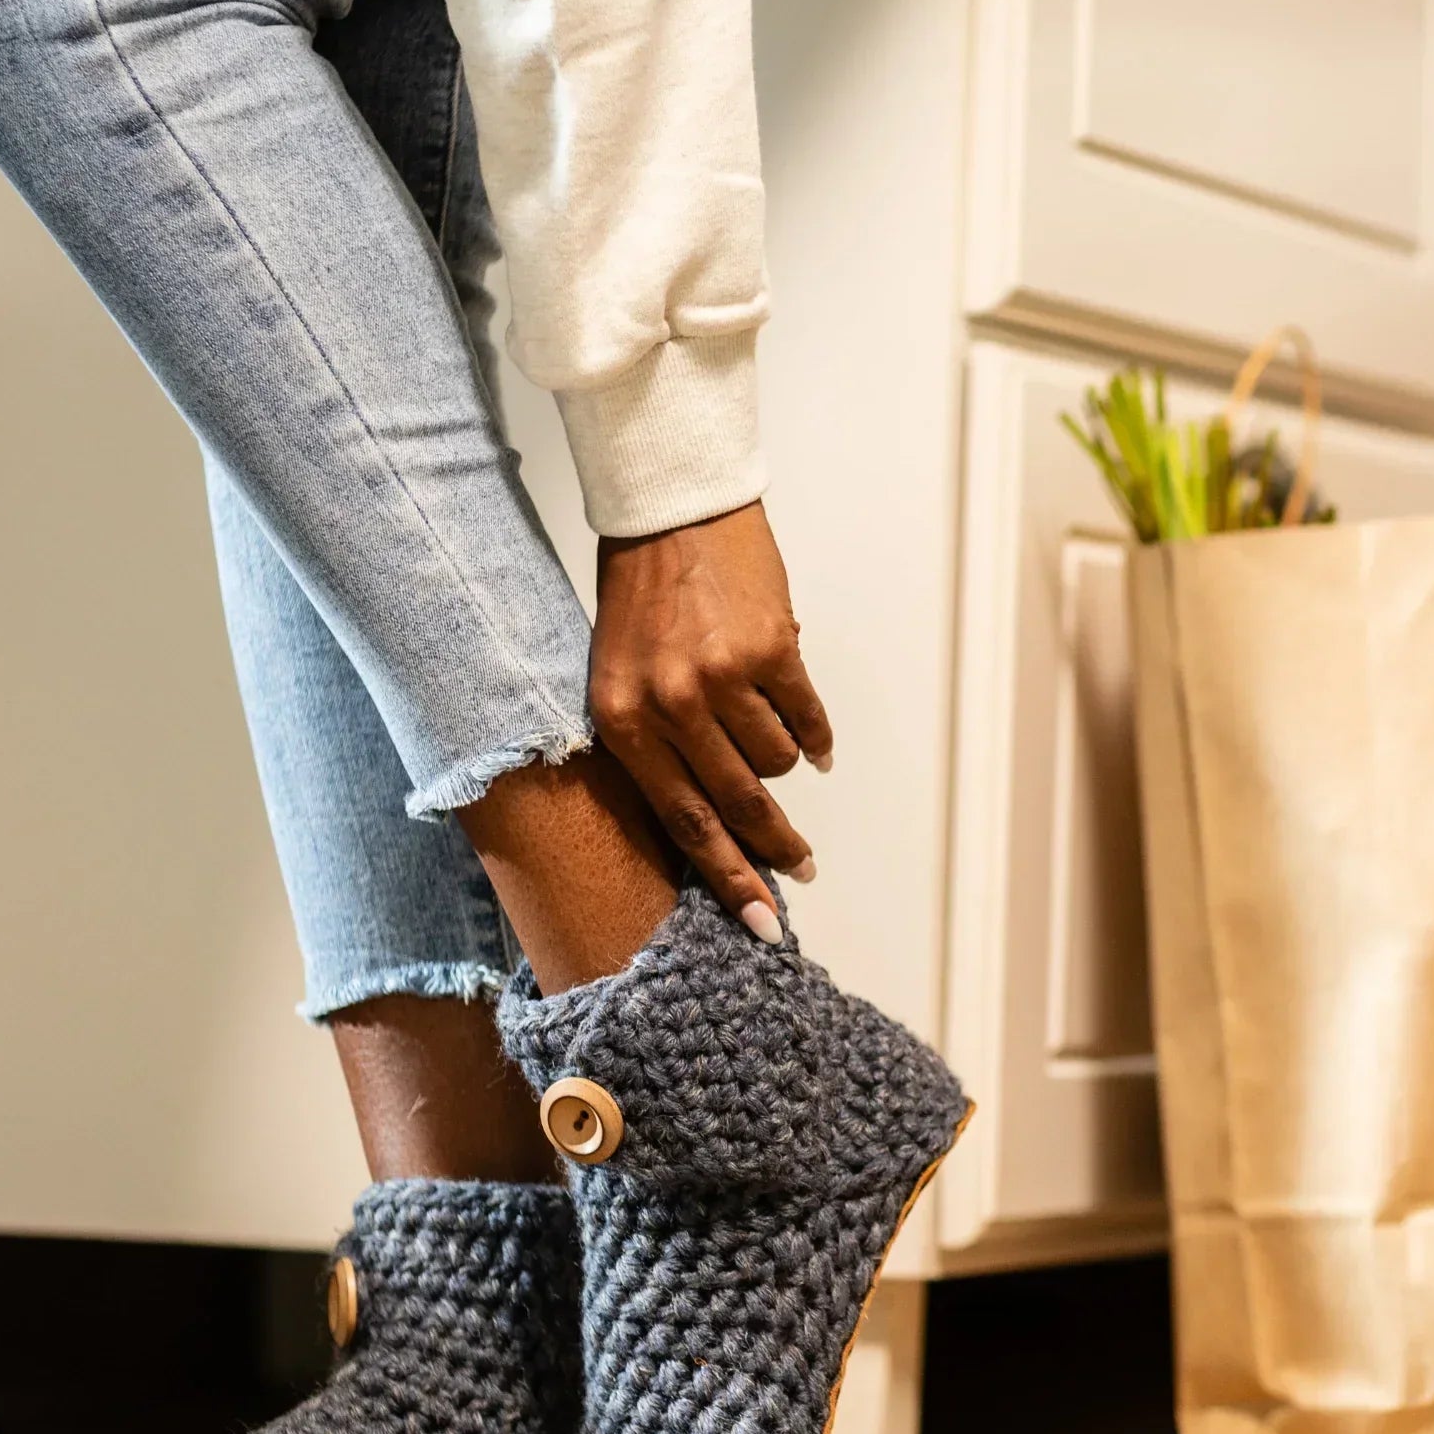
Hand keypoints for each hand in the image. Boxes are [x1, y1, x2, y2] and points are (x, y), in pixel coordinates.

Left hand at [589, 502, 832, 938]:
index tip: (763, 923)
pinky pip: (807, 718)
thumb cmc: (640, 602)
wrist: (671, 510)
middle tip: (803, 868)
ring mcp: (723, 676)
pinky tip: (809, 731)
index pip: (683, 824)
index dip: (730, 881)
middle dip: (776, 847)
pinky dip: (814, 732)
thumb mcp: (620, 681)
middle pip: (738, 807)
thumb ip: (657, 749)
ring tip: (766, 726)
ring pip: (777, 763)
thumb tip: (717, 827)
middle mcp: (670, 705)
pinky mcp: (772, 647)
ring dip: (782, 760)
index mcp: (622, 721)